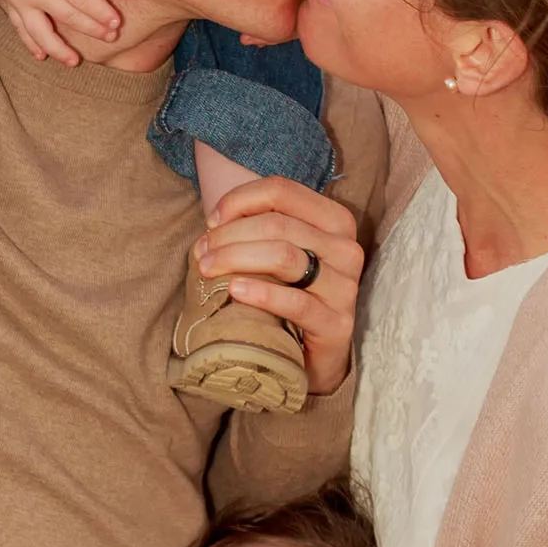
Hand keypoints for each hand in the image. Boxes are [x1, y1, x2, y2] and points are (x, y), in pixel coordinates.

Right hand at [0, 0, 120, 66]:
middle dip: (92, 29)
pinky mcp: (9, 2)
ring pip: (42, 33)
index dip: (102, 13)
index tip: (116, 23)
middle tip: (110, 38)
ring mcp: (23, 1)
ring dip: (59, 49)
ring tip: (74, 62)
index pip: (85, 0)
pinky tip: (41, 55)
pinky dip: (30, 43)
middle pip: (70, 17)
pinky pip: (20, 28)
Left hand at [198, 175, 364, 397]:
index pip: (282, 191)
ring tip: (207, 269)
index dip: (240, 200)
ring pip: (284, 256)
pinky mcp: (336, 324)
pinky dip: (261, 292)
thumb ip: (257, 229)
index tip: (211, 222)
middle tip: (201, 252)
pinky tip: (234, 290)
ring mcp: (345, 287)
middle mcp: (346, 248)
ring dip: (236, 258)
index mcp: (335, 221)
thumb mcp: (280, 252)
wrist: (316, 356)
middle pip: (278, 224)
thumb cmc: (291, 295)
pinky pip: (295, 302)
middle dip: (230, 235)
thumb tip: (214, 222)